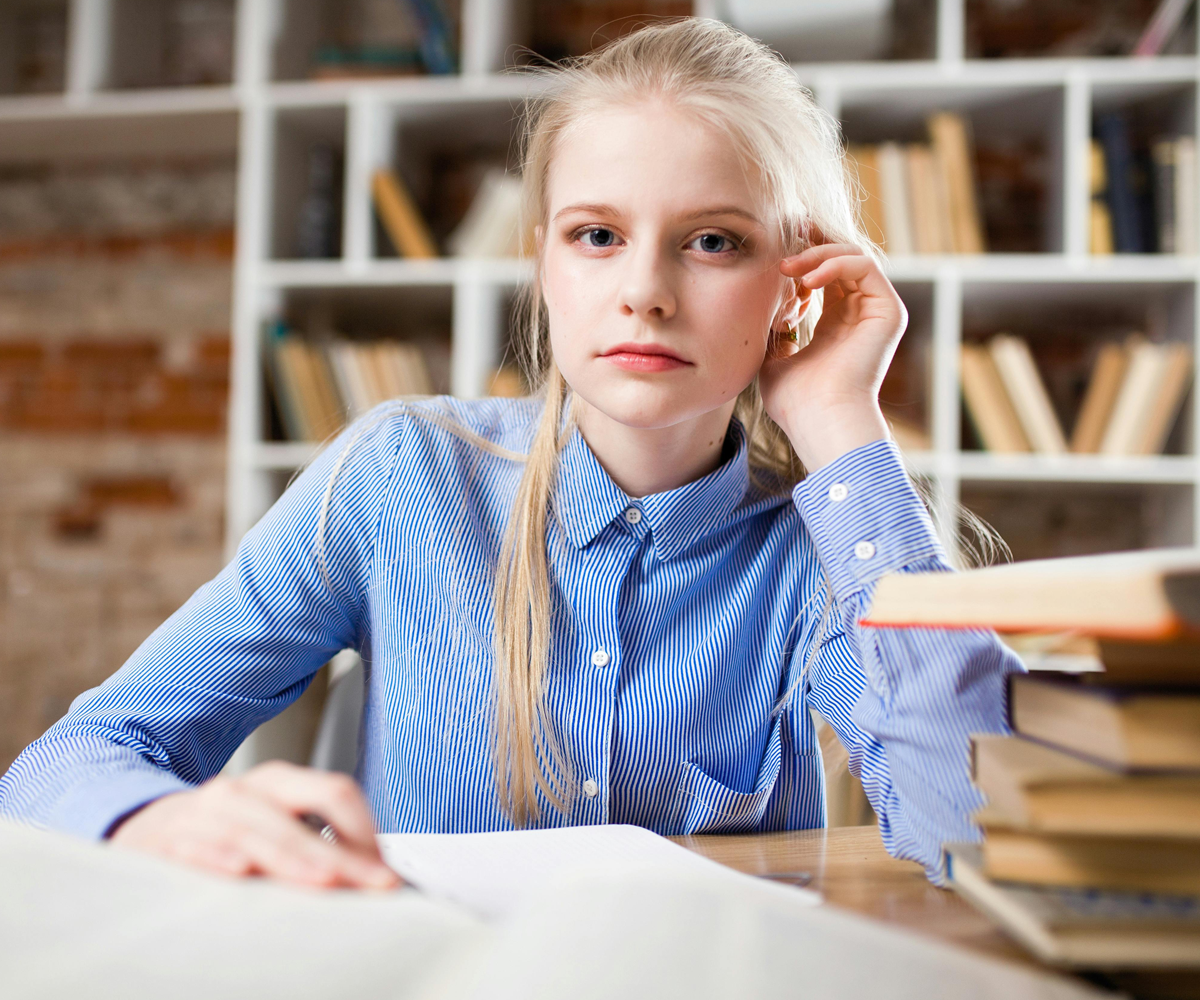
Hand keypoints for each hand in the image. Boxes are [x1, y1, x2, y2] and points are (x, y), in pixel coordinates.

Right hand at [109, 761, 401, 889]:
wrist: (139, 825)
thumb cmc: (221, 830)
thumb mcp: (271, 823)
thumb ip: (317, 841)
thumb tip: (372, 870)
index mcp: (276, 783)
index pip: (333, 792)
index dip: (364, 828)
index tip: (384, 866)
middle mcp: (241, 792)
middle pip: (298, 820)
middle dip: (341, 856)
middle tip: (374, 884)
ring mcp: (201, 815)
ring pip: (252, 832)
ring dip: (290, 858)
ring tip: (323, 879)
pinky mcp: (165, 842)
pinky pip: (193, 848)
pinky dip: (217, 858)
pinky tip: (240, 871)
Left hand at [759, 242, 906, 471]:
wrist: (819, 419)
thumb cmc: (794, 401)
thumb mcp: (773, 357)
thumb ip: (774, 327)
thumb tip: (766, 305)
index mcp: (835, 324)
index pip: (822, 273)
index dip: (798, 256)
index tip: (770, 253)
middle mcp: (859, 314)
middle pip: (840, 257)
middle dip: (810, 241)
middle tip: (782, 232)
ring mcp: (876, 311)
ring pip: (852, 255)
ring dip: (816, 253)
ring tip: (786, 265)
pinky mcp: (888, 311)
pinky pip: (864, 266)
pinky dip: (834, 263)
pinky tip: (807, 279)